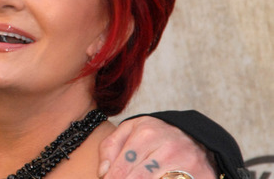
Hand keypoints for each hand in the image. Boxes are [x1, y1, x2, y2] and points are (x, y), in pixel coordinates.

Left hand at [98, 116, 216, 178]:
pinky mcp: (201, 175)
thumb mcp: (130, 131)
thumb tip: (103, 172)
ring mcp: (187, 162)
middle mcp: (168, 146)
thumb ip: (110, 147)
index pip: (121, 168)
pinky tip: (157, 178)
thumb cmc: (155, 136)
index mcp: (147, 132)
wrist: (196, 137)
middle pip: (137, 178)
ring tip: (138, 178)